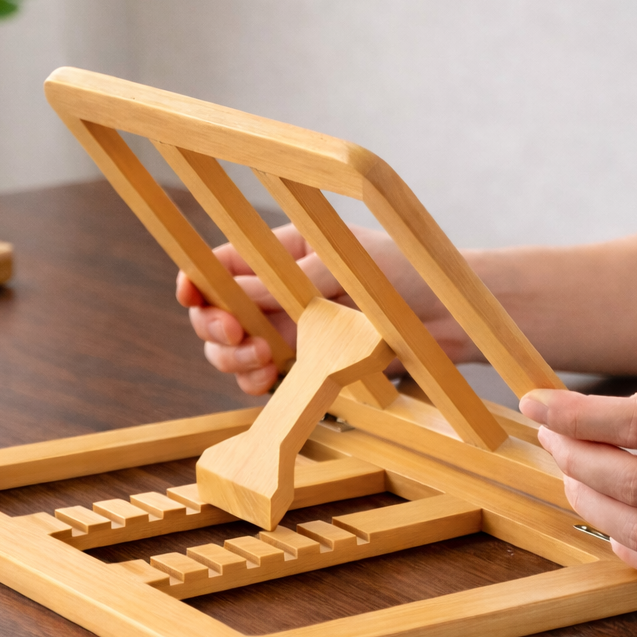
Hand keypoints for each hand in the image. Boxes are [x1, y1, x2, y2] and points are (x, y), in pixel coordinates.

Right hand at [176, 222, 476, 393]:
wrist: (443, 317)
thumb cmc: (401, 274)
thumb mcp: (343, 268)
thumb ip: (288, 282)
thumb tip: (234, 289)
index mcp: (281, 254)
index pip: (219, 265)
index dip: (196, 282)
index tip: (193, 299)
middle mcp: (277, 293)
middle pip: (214, 313)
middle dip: (214, 328)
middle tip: (240, 337)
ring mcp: (288, 330)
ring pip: (230, 349)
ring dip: (233, 358)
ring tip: (265, 360)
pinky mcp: (303, 365)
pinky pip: (258, 378)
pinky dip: (253, 382)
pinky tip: (269, 381)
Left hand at [519, 349, 636, 581]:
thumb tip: (606, 417)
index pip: (635, 424)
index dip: (573, 416)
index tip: (535, 403)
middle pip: (633, 483)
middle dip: (573, 459)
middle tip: (555, 436)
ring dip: (589, 505)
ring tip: (576, 475)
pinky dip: (629, 550)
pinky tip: (613, 521)